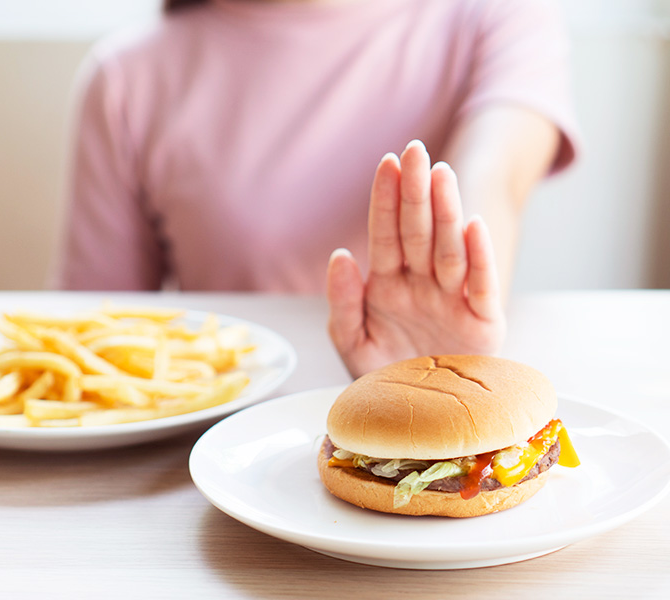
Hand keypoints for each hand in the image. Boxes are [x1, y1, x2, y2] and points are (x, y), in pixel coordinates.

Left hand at [326, 140, 505, 378]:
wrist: (421, 419)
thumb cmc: (384, 378)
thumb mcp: (351, 344)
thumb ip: (342, 302)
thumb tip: (340, 255)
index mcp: (387, 285)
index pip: (386, 234)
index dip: (385, 200)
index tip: (385, 163)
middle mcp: (421, 284)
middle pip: (418, 231)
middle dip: (415, 192)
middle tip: (414, 150)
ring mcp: (452, 299)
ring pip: (449, 248)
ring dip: (446, 213)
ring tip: (441, 176)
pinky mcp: (482, 320)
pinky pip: (480, 284)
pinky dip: (478, 257)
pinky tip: (473, 226)